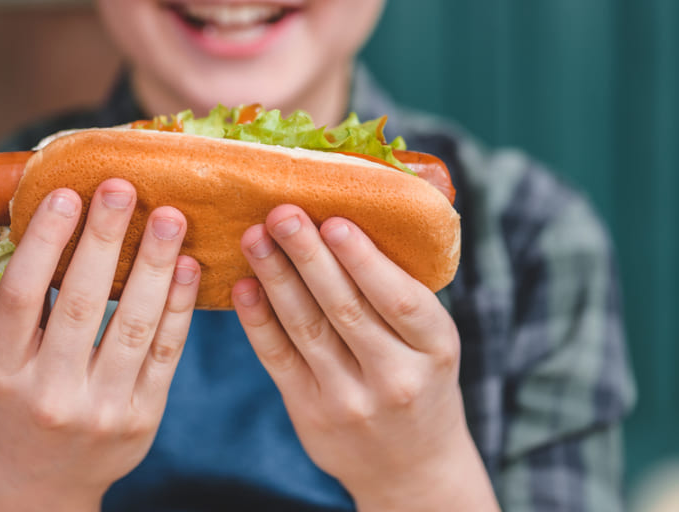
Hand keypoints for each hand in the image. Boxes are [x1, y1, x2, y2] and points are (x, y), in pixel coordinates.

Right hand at [0, 179, 199, 510]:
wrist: (45, 482)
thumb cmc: (23, 403)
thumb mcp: (6, 363)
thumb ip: (27, 307)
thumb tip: (53, 221)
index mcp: (4, 371)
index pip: (20, 297)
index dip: (44, 243)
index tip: (67, 194)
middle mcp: (50, 392)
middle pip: (81, 304)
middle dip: (104, 240)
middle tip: (123, 188)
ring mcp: (100, 408)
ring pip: (133, 326)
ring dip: (153, 266)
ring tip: (169, 217)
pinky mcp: (143, 417)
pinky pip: (166, 352)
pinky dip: (179, 306)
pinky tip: (189, 266)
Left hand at [232, 205, 497, 511]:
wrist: (411, 466)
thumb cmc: (421, 378)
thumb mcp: (433, 341)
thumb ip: (403, 289)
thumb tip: (364, 213)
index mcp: (435, 347)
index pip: (398, 299)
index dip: (364, 260)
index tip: (334, 220)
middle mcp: (395, 377)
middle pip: (344, 309)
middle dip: (308, 256)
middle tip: (281, 212)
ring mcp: (349, 399)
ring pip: (306, 329)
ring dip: (276, 277)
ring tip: (254, 236)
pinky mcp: (310, 412)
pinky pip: (278, 359)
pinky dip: (258, 321)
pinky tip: (243, 285)